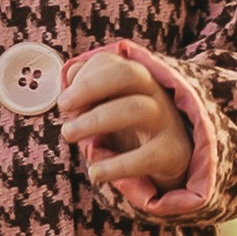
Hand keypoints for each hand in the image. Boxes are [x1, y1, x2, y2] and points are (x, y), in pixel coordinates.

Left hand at [59, 45, 191, 199]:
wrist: (172, 158)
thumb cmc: (130, 126)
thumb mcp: (109, 104)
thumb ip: (88, 88)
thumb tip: (70, 76)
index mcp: (139, 78)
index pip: (113, 63)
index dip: (85, 77)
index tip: (64, 101)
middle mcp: (156, 92)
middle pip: (128, 73)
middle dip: (89, 86)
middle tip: (63, 107)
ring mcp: (166, 121)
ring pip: (136, 108)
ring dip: (95, 120)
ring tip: (69, 134)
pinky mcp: (173, 152)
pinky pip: (147, 156)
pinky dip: (118, 166)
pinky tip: (95, 173)